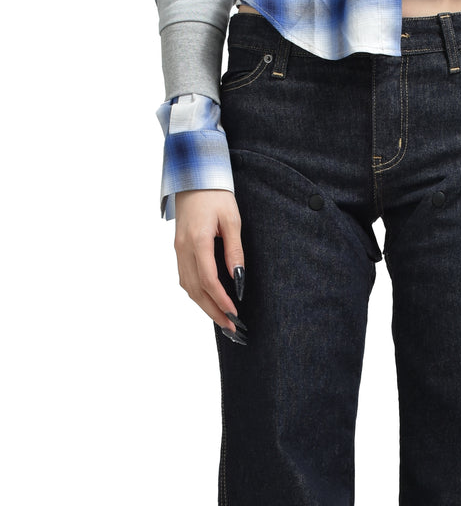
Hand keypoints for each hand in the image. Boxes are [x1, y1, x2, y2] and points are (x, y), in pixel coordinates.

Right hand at [173, 189, 246, 340]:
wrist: (194, 176)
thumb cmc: (216, 195)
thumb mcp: (232, 219)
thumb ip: (234, 250)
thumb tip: (238, 278)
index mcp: (197, 240)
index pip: (208, 279)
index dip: (221, 301)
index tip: (235, 315)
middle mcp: (183, 248)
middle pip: (195, 290)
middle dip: (214, 312)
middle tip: (232, 329)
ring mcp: (178, 250)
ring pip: (188, 287)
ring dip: (205, 307)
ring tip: (223, 321)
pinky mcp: (179, 250)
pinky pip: (185, 278)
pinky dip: (197, 295)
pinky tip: (210, 303)